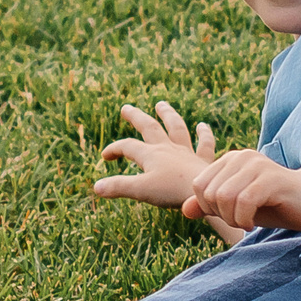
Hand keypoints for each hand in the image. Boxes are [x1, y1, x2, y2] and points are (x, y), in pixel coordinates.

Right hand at [92, 103, 216, 210]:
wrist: (203, 195)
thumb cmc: (172, 192)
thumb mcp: (140, 191)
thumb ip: (118, 187)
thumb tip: (96, 187)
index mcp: (150, 155)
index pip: (127, 147)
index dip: (114, 149)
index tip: (105, 156)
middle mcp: (167, 149)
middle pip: (149, 127)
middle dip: (136, 117)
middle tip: (126, 108)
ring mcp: (186, 153)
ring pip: (176, 128)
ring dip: (168, 115)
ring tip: (161, 104)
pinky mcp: (203, 161)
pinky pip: (204, 144)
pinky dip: (204, 134)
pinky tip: (203, 126)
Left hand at [184, 148, 300, 233]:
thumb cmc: (271, 206)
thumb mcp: (235, 208)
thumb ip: (209, 207)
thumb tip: (185, 211)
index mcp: (229, 160)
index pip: (198, 186)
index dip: (207, 207)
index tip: (227, 215)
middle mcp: (241, 157)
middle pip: (209, 193)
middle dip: (219, 215)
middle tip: (238, 221)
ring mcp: (257, 165)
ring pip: (224, 197)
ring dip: (232, 219)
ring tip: (245, 222)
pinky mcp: (272, 178)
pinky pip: (244, 201)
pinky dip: (243, 218)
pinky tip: (252, 223)